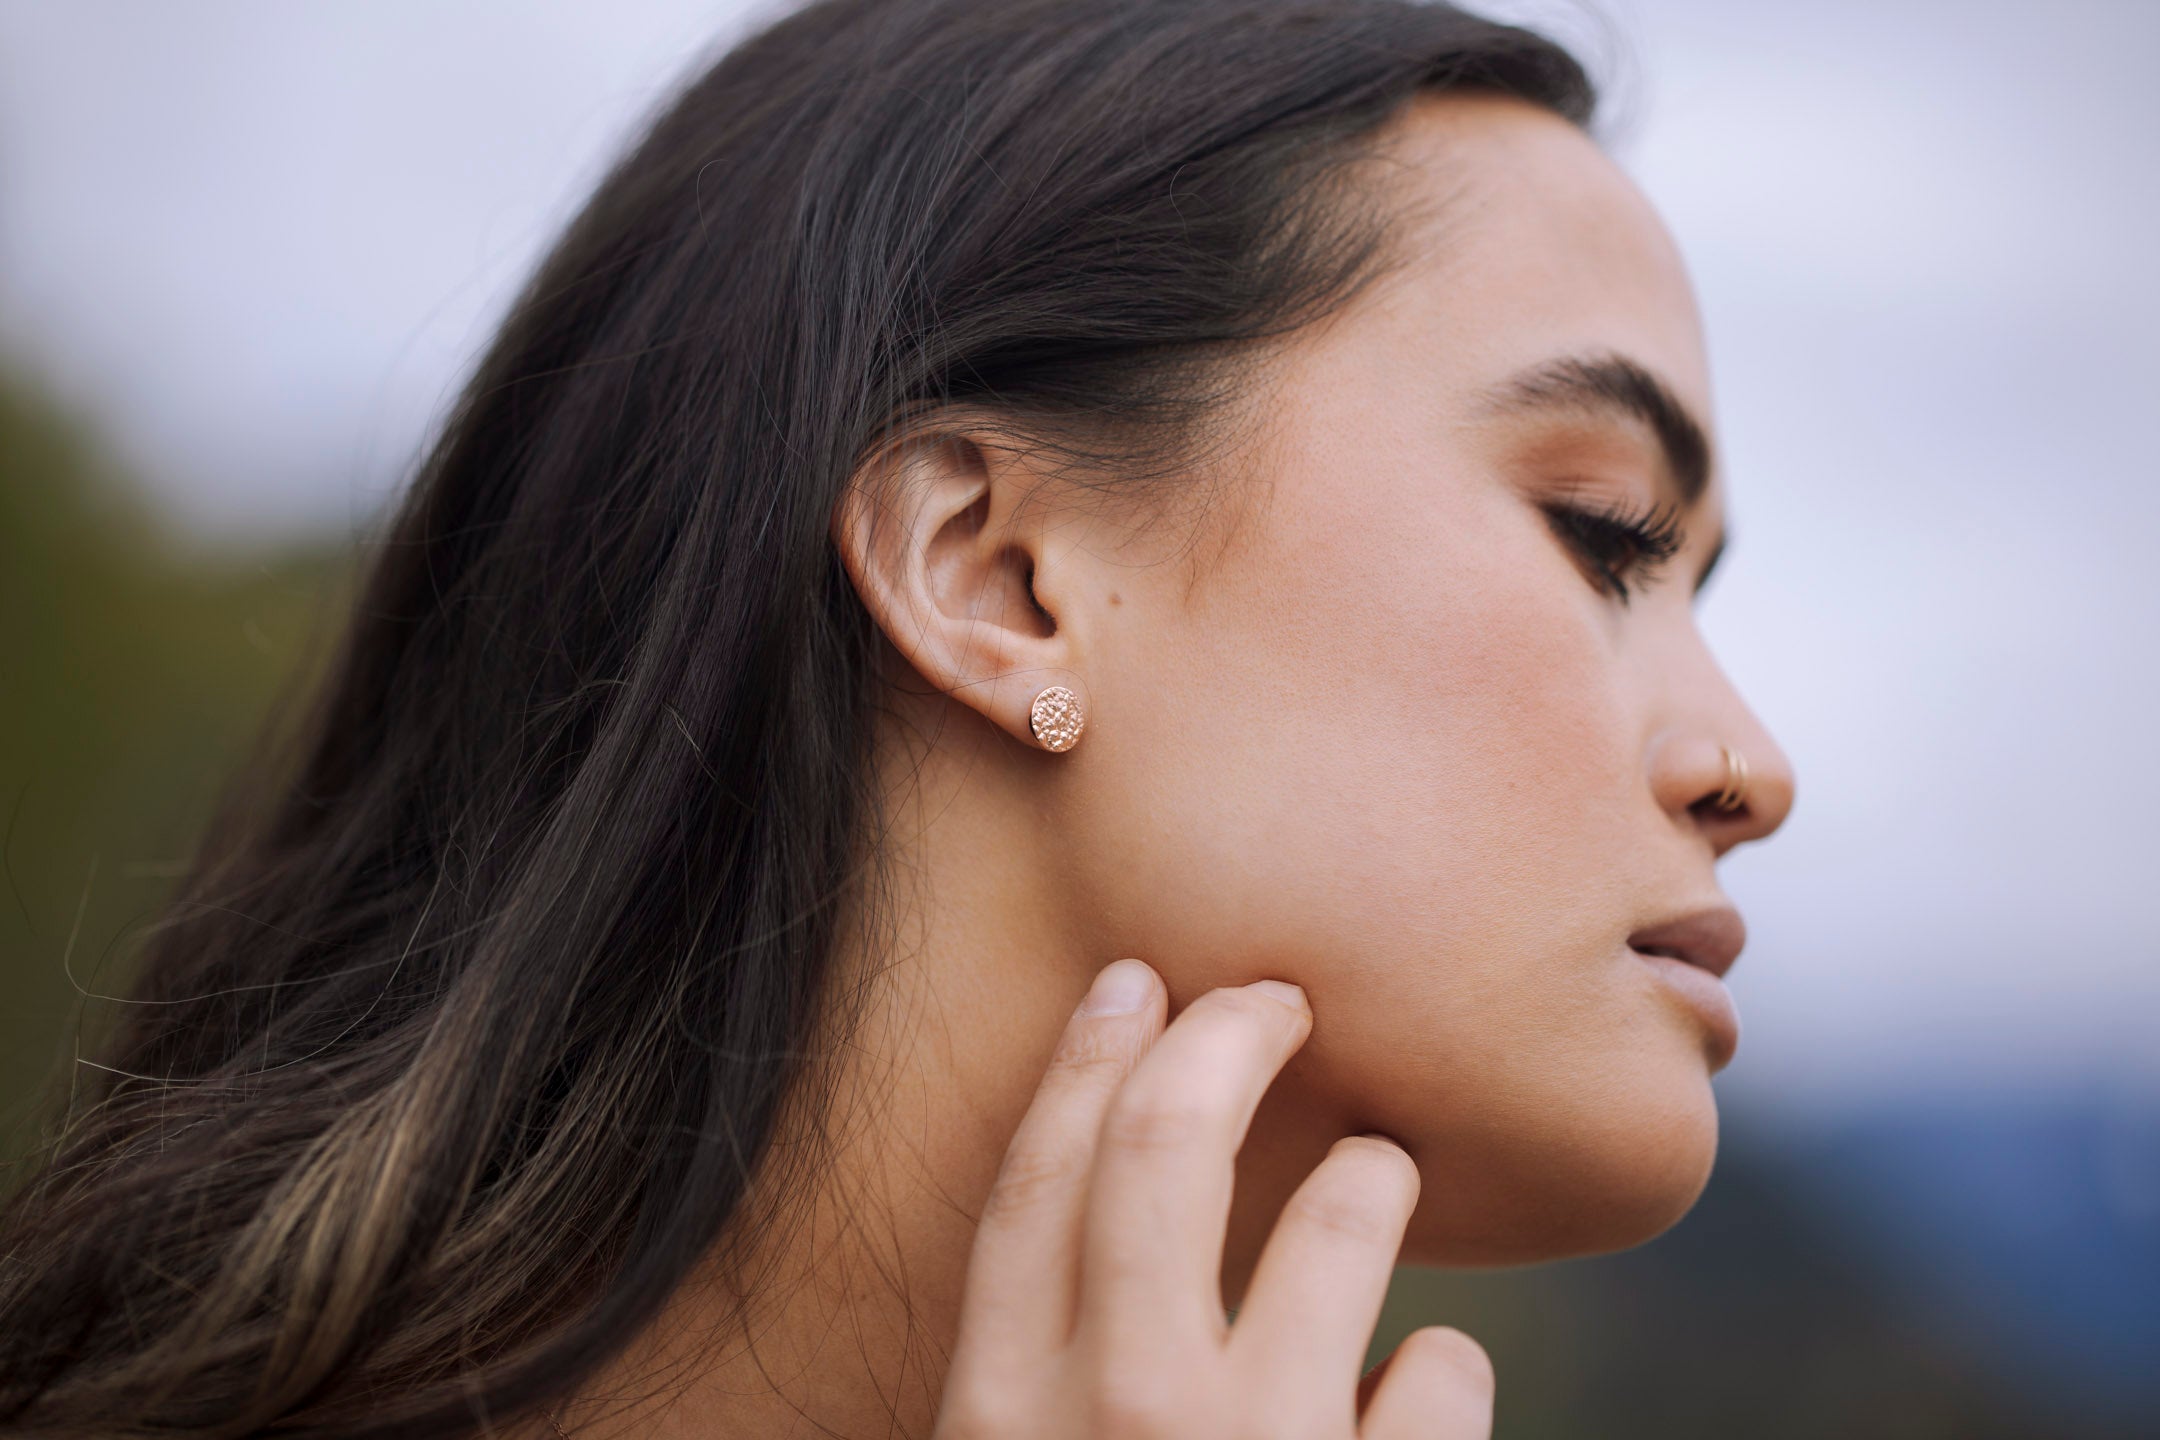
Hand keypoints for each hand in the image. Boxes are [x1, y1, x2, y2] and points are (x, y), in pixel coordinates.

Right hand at [933, 958, 1493, 1438]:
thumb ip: (1046, 1379)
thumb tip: (1114, 1240)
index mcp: (1000, 1416)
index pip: (1036, 1183)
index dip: (1086, 1062)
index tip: (1133, 983)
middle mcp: (1120, 1414)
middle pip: (1166, 1140)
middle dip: (1230, 1036)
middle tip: (1279, 1001)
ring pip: (1339, 1215)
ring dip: (1369, 1173)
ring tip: (1376, 1173)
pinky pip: (1443, 1366)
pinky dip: (1439, 1368)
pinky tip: (1414, 1393)